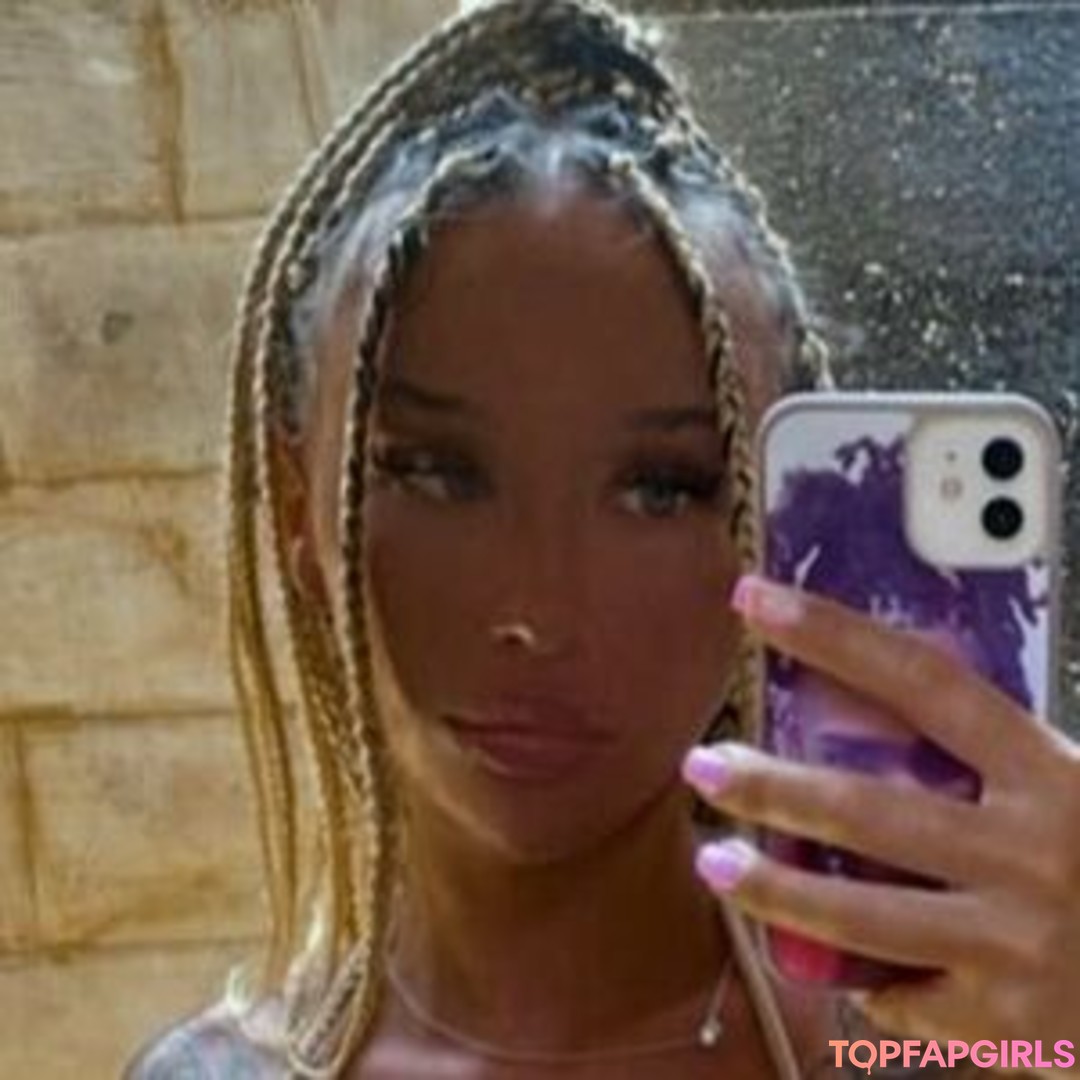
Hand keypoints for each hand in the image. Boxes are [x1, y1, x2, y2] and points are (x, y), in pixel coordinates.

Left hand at [682, 574, 1079, 1074]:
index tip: (754, 599)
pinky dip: (864, 984)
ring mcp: (1018, 941)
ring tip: (713, 863)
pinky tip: (832, 969)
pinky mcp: (1007, 1024)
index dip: (832, 636)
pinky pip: (900, 999)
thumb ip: (993, 761)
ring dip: (773, 890)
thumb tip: (873, 706)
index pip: (922, 682)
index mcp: (1050, 772)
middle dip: (771, 787)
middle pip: (866, 808)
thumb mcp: (1074, 789)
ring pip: (858, 916)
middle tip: (703, 765)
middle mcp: (1031, 850)